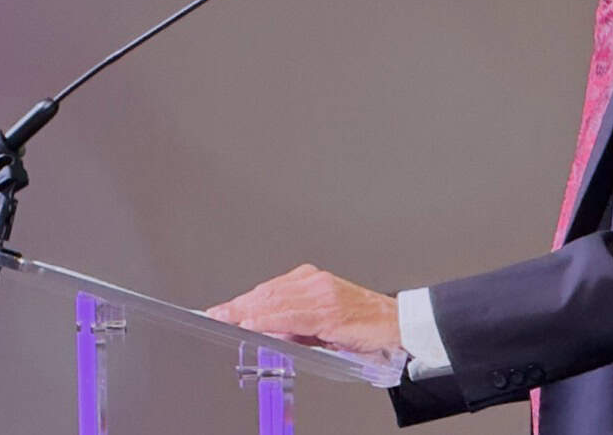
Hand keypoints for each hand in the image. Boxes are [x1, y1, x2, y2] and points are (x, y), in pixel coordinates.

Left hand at [207, 264, 401, 354]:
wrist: (397, 325)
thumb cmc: (364, 324)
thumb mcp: (323, 322)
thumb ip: (296, 324)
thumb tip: (267, 330)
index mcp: (314, 281)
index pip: (271, 290)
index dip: (244, 300)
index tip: (224, 308)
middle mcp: (316, 282)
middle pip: (268, 293)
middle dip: (239, 305)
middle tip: (215, 313)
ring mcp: (322, 294)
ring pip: (275, 301)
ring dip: (246, 310)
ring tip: (225, 317)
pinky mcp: (329, 310)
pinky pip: (290, 315)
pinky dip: (268, 320)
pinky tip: (252, 323)